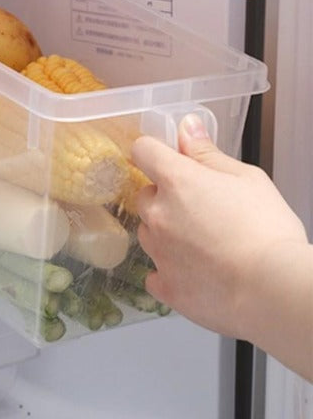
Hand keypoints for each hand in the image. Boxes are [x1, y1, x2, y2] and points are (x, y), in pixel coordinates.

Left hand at [131, 114, 308, 340]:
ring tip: (205, 244)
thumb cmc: (268, 232)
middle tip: (202, 210)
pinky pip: (156, 273)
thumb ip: (208, 153)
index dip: (156, 154)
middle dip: (166, 198)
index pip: (143, 151)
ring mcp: (158, 252)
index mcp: (176, 181)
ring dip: (166, 234)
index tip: (169, 162)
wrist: (275, 291)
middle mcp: (158, 214)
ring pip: (149, 232)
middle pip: (146, 195)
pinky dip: (171, 271)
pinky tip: (197, 272)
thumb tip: (186, 128)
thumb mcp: (247, 179)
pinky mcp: (165, 286)